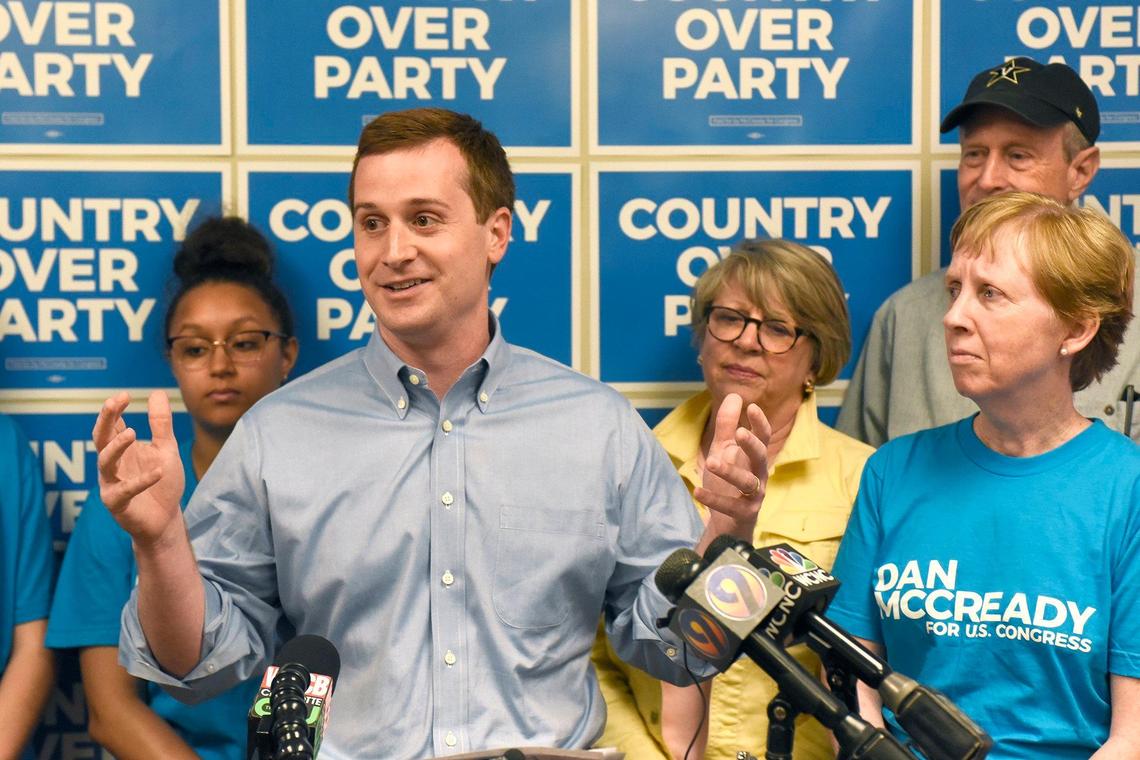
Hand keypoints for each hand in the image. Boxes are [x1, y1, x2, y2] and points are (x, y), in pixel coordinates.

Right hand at [93, 390, 185, 549]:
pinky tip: (158, 472)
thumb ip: (161, 424)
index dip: (114, 409)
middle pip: (101, 439)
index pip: (112, 425)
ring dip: (116, 447)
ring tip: (131, 432)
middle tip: (113, 403)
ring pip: (105, 462)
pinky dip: (141, 481)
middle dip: (105, 420)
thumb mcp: (166, 449)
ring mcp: (111, 483)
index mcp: (122, 450)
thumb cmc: (163, 483)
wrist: (166, 519)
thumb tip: (157, 392)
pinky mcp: (117, 504)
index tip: (124, 394)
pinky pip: (125, 490)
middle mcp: (112, 465)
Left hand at [694, 393, 769, 542]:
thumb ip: (727, 425)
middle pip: (761, 457)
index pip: (763, 438)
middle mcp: (759, 474)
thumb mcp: (724, 450)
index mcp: (754, 458)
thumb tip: (734, 395)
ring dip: (729, 471)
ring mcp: (754, 495)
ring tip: (711, 461)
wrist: (727, 522)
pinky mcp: (743, 514)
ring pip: (747, 482)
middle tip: (739, 433)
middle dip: (751, 444)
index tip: (752, 407)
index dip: (760, 423)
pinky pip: (730, 506)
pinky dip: (713, 499)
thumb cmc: (728, 481)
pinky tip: (697, 491)